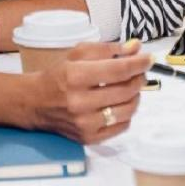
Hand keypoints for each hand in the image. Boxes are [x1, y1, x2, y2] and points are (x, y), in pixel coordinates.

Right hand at [26, 40, 149, 143]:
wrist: (35, 103)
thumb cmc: (58, 76)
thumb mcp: (77, 54)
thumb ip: (108, 50)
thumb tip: (135, 48)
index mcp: (75, 76)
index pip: (118, 70)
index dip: (138, 63)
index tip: (148, 58)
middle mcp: (80, 102)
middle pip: (126, 90)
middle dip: (139, 78)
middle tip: (139, 72)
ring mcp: (85, 123)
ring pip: (128, 110)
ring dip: (136, 96)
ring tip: (130, 88)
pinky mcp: (89, 138)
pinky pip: (122, 126)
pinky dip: (127, 113)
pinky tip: (120, 104)